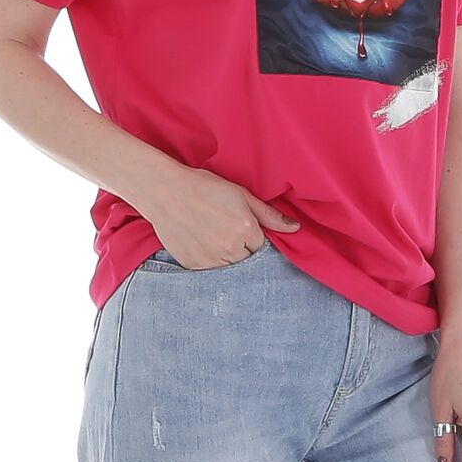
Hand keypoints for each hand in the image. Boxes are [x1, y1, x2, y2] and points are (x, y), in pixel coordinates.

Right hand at [144, 166, 300, 268]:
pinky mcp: (193, 265)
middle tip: (226, 234)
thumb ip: (269, 215)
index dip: (254, 240)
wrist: (165, 191)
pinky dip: (211, 265)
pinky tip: (204, 246)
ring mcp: (211, 259)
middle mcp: (231, 247)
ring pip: (231, 270)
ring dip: (228, 261)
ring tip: (215, 240)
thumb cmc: (203, 187)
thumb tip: (295, 228)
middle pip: (248, 262)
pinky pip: (211, 273)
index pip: (263, 248)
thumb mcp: (240, 194)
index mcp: (246, 228)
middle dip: (244, 252)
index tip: (243, 231)